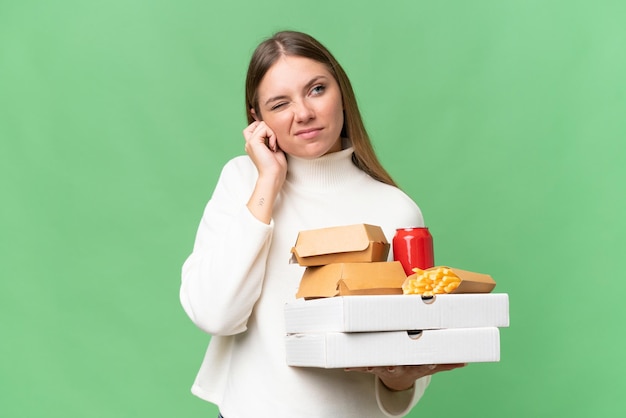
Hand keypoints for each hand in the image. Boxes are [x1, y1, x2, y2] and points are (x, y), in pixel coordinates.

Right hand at [243, 121, 287, 223]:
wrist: (273, 176)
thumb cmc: (276, 166)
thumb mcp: (275, 148)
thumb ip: (272, 138)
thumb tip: (275, 127)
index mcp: (253, 145)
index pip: (255, 126)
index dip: (266, 128)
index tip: (274, 141)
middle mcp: (249, 143)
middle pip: (258, 123)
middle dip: (269, 129)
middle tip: (273, 143)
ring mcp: (250, 142)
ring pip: (262, 124)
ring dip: (272, 134)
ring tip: (273, 146)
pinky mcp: (253, 142)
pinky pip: (264, 128)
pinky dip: (272, 136)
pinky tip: (272, 147)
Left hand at [345, 363, 465, 390]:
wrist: (398, 379)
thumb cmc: (414, 364)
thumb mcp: (430, 365)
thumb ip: (445, 361)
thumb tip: (464, 360)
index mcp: (414, 364)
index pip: (420, 362)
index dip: (425, 362)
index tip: (428, 360)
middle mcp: (399, 365)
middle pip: (397, 364)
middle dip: (394, 364)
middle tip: (391, 365)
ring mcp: (385, 366)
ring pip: (377, 365)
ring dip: (370, 366)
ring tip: (364, 365)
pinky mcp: (372, 366)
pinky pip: (362, 365)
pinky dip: (354, 365)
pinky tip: (346, 365)